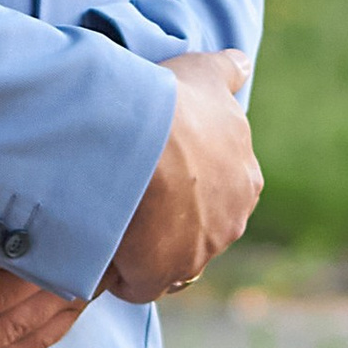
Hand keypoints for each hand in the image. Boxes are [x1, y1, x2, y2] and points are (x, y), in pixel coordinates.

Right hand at [104, 49, 259, 302]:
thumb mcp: (205, 72)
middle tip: (131, 197)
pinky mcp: (162, 274)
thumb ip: (227, 70)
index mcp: (245, 179)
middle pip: (197, 229)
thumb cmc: (172, 101)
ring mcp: (199, 252)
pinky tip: (101, 247)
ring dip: (144, 246)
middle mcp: (233, 220)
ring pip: (169, 257)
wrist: (141, 138)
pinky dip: (121, 273)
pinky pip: (140, 284)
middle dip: (170, 221)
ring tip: (111, 221)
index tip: (155, 175)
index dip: (186, 188)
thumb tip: (242, 64)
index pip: (217, 193)